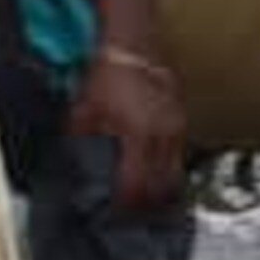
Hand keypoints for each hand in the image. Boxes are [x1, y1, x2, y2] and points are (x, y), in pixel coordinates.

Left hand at [72, 47, 183, 214]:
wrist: (132, 45)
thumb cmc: (105, 78)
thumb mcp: (84, 112)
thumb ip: (82, 143)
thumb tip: (78, 167)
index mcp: (138, 136)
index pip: (137, 185)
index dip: (126, 204)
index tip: (115, 213)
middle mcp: (163, 135)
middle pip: (162, 186)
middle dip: (146, 204)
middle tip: (131, 213)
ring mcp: (176, 127)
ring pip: (175, 173)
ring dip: (160, 189)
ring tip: (144, 199)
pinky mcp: (181, 120)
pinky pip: (178, 156)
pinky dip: (167, 170)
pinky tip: (154, 172)